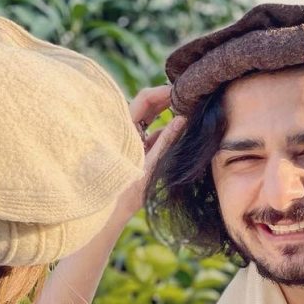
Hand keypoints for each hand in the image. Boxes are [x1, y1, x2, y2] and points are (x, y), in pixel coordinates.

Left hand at [109, 85, 184, 226]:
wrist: (112, 212)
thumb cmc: (127, 191)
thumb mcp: (151, 165)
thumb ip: (166, 141)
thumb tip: (183, 119)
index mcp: (125, 128)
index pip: (145, 98)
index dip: (164, 92)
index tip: (184, 93)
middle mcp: (127, 129)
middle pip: (148, 104)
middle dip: (169, 99)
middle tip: (190, 98)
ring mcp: (132, 138)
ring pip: (151, 118)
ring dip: (169, 114)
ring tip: (190, 111)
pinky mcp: (138, 148)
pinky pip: (153, 132)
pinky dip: (166, 130)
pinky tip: (182, 130)